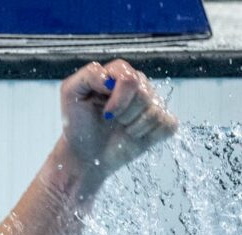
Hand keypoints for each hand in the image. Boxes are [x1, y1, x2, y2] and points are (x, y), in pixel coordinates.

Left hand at [61, 59, 177, 175]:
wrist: (85, 154)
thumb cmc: (78, 123)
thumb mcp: (71, 93)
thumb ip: (89, 75)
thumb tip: (111, 79)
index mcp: (119, 73)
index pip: (130, 78)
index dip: (119, 99)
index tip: (105, 113)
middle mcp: (139, 84)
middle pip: (144, 94)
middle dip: (124, 114)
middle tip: (111, 121)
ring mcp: (152, 103)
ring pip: (156, 111)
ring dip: (134, 127)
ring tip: (121, 129)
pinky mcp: (162, 123)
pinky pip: (169, 125)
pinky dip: (150, 136)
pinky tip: (135, 136)